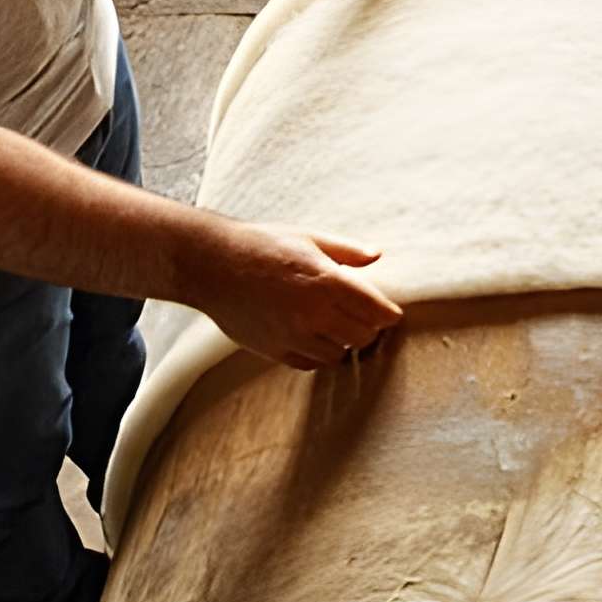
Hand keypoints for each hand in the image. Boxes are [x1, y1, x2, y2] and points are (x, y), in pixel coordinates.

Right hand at [191, 222, 404, 370]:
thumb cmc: (261, 245)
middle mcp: (314, 313)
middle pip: (363, 337)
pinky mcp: (274, 350)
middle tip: (362, 317)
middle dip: (368, 328)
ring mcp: (293, 335)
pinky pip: (310, 364)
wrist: (213, 264)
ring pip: (338, 355)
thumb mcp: (308, 238)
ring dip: (342, 342)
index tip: (388, 313)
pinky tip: (312, 336)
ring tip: (334, 325)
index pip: (378, 312)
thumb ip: (347, 251)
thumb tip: (377, 256)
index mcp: (328, 281)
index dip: (388, 314)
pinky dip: (318, 354)